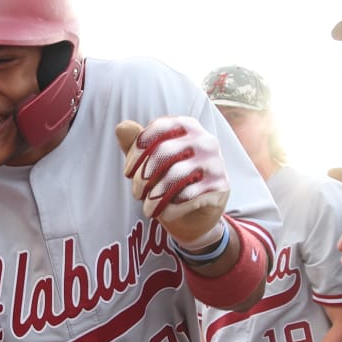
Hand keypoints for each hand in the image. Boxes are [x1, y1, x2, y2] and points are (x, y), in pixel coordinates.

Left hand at [116, 117, 229, 248]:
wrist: (194, 214)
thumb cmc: (168, 180)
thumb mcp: (148, 162)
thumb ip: (134, 144)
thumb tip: (121, 127)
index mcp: (186, 126)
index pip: (158, 129)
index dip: (138, 151)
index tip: (128, 173)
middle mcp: (204, 140)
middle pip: (164, 152)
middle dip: (143, 177)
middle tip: (136, 193)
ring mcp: (215, 162)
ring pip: (176, 175)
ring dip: (155, 196)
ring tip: (148, 208)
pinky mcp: (220, 186)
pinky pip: (190, 196)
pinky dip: (172, 207)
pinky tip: (165, 213)